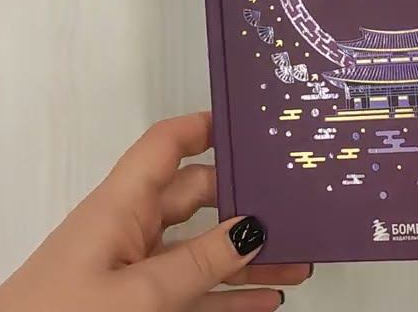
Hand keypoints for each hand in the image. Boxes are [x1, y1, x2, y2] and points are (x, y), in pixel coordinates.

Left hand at [0, 111, 310, 311]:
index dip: (205, 127)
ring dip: (247, 258)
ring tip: (298, 260)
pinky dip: (228, 294)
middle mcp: (127, 229)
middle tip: (295, 205)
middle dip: (246, 201)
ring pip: (201, 252)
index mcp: (120, 206)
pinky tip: (264, 299)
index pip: (167, 145)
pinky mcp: (135, 304)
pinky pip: (191, 290)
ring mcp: (131, 270)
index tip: (250, 123)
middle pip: (196, 199)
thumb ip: (199, 263)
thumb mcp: (140, 293)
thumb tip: (251, 231)